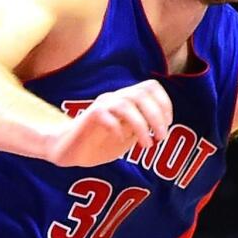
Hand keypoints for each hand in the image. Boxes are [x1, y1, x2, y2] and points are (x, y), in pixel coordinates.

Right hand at [46, 79, 172, 166]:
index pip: (151, 87)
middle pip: (141, 93)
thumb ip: (144, 127)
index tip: (168, 124)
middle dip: (157, 116)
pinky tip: (121, 141)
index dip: (164, 103)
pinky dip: (117, 128)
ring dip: (141, 125)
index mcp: (127, 99)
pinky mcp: (88, 117)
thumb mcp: (129, 135)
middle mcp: (115, 98)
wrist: (69, 150)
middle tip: (162, 137)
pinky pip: (104, 115)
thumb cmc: (101, 143)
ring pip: (125, 104)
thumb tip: (162, 126)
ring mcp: (101, 105)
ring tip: (147, 145)